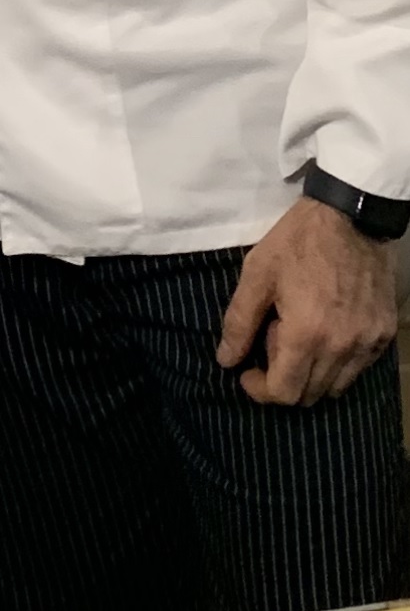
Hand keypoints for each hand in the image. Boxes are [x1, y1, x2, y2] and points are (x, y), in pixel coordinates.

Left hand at [216, 197, 397, 405]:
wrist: (350, 216)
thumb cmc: (297, 242)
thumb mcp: (257, 273)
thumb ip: (240, 321)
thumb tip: (226, 361)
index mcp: (306, 334)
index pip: (284, 393)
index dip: (260, 389)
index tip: (246, 372)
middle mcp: (341, 348)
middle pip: (309, 395)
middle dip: (283, 378)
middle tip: (273, 337)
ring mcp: (367, 343)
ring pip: (336, 387)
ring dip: (311, 374)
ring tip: (299, 334)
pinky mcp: (384, 334)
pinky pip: (358, 368)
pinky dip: (338, 363)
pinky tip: (326, 331)